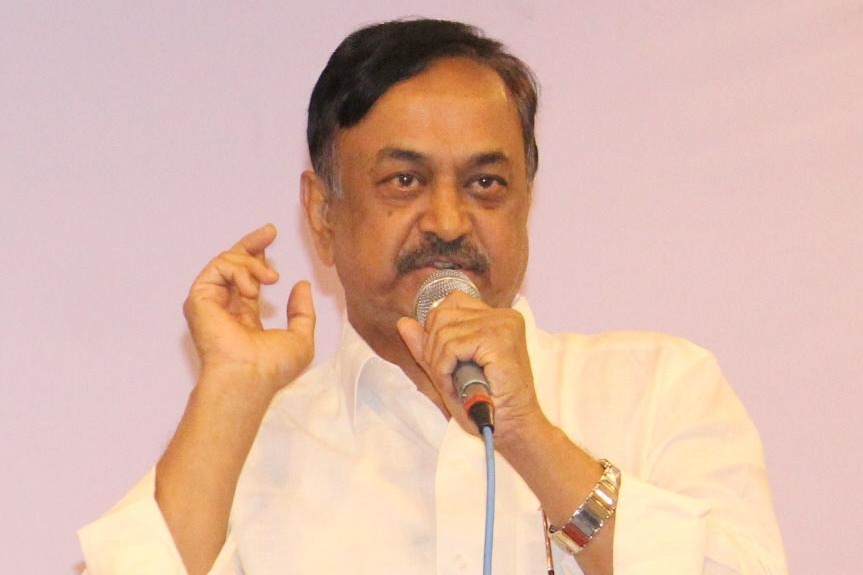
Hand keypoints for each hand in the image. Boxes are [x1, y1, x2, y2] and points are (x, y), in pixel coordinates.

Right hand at [183, 224, 315, 396]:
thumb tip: (302, 285)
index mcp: (243, 315)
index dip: (258, 257)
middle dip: (251, 244)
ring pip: (227, 261)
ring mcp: (210, 302)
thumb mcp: (300, 337)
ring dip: (254, 265)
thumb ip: (303, 311)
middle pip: (233, 263)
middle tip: (270, 231)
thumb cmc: (272, 367)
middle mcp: (224, 306)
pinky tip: (251, 289)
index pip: (248, 279)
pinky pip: (219, 267)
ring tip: (270, 280)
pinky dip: (239, 271)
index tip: (272, 238)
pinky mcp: (199, 298)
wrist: (249, 375)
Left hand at [397, 292, 543, 441]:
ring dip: (439, 364)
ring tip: (452, 385)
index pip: (452, 302)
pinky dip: (444, 369)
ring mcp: (502, 325)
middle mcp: (503, 315)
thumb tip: (403, 322)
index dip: (436, 330)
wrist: (512, 428)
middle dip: (433, 349)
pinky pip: (452, 347)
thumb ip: (428, 345)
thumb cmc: (486, 403)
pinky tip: (455, 386)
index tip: (444, 360)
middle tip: (446, 377)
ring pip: (443, 332)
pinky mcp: (498, 340)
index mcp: (496, 317)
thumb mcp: (449, 370)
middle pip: (442, 315)